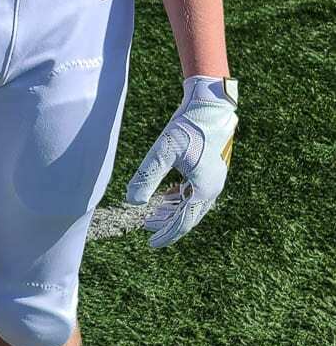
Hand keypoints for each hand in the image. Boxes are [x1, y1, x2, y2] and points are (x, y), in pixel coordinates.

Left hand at [126, 76, 237, 248]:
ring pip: (191, 204)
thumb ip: (147, 177)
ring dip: (172, 209)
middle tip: (146, 226)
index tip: (150, 243)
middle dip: (167, 223)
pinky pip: (194, 191)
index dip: (166, 234)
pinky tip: (168, 194)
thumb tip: (132, 202)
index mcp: (205, 189)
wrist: (210, 103)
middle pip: (188, 215)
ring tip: (153, 212)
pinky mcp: (210, 168)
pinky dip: (179, 196)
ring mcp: (214, 178)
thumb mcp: (164, 150)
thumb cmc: (189, 124)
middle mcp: (213, 188)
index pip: (183, 222)